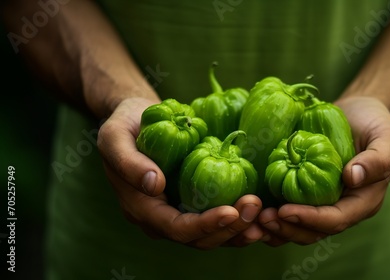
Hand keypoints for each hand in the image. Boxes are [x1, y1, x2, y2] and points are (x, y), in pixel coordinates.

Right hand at [97, 97, 264, 248]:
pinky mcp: (193, 202)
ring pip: (211, 235)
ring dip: (239, 228)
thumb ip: (129, 162)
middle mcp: (160, 218)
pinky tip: (260, 212)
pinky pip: (217, 220)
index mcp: (141, 208)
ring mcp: (178, 212)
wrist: (135, 120)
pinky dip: (239, 220)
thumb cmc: (124, 125)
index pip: (175, 227)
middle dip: (229, 228)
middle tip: (255, 207)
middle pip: (198, 238)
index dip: (204, 225)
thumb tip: (154, 185)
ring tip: (264, 215)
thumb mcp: (114, 137)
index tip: (231, 211)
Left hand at [258, 96, 389, 245]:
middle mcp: (341, 207)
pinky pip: (287, 211)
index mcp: (362, 201)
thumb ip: (378, 158)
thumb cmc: (374, 123)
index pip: (336, 219)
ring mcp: (321, 202)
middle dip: (287, 228)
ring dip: (274, 227)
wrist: (356, 113)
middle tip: (262, 218)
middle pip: (313, 231)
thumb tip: (353, 177)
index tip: (286, 211)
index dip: (311, 219)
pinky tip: (251, 208)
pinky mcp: (304, 192)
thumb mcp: (388, 136)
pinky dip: (270, 215)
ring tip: (252, 218)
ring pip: (297, 227)